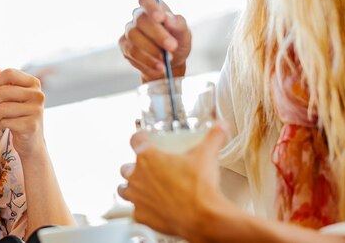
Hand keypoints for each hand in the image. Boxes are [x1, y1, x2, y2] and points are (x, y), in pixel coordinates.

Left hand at [0, 65, 45, 157]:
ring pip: (3, 108)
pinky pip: (6, 122)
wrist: (31, 141)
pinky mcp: (32, 125)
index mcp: (33, 83)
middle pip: (4, 92)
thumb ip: (3, 81)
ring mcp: (36, 110)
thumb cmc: (20, 115)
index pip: (10, 73)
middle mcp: (38, 95)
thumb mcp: (13, 97)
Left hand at [117, 123, 230, 237]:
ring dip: (131, 188)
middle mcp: (137, 177)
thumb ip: (213, 137)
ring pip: (124, 190)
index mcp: (148, 157)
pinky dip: (142, 210)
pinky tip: (151, 209)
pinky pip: (135, 212)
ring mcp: (137, 197)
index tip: (141, 138)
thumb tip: (220, 127)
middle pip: (126, 168)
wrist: (203, 218)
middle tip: (147, 169)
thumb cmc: (199, 188)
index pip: (135, 140)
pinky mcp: (142, 216)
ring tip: (141, 188)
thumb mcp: (207, 155)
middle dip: (134, 167)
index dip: (139, 137)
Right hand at [119, 0, 191, 81]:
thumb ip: (178, 23)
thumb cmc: (177, 42)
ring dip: (152, 49)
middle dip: (157, 34)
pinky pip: (132, 52)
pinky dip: (147, 60)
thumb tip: (168, 19)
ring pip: (134, 36)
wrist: (171, 63)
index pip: (146, 0)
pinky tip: (160, 66)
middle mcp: (139, 18)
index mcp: (154, 8)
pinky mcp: (125, 47)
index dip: (151, 7)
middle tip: (172, 46)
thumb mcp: (184, 33)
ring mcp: (130, 32)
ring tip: (168, 60)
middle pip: (141, 20)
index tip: (160, 18)